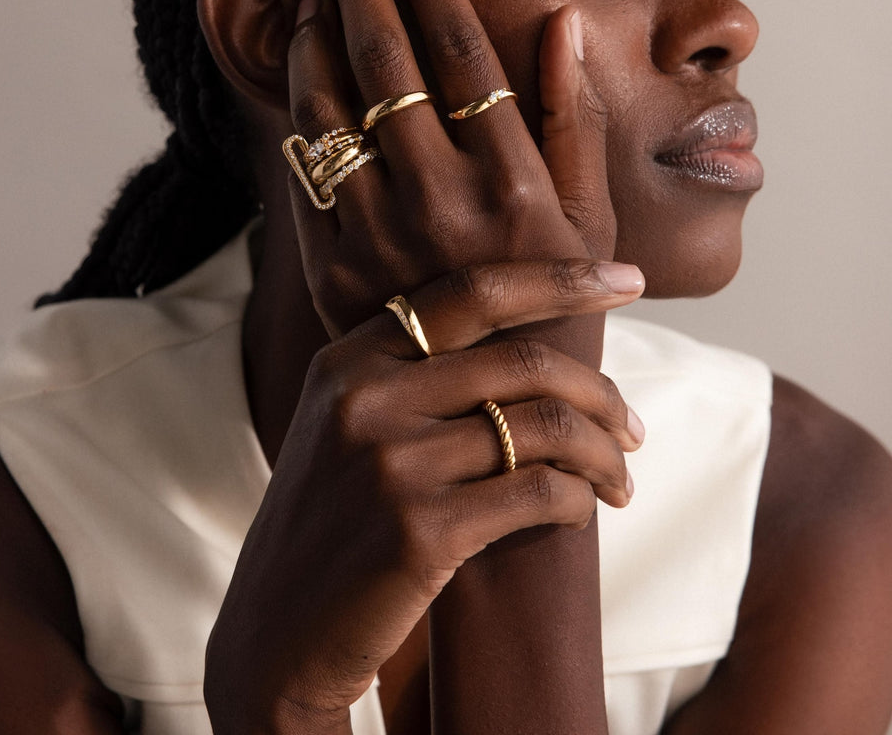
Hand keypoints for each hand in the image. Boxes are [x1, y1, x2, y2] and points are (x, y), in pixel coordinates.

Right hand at [204, 260, 641, 732]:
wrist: (277, 632)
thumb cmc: (334, 524)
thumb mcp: (348, 428)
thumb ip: (414, 378)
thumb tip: (535, 352)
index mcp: (351, 359)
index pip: (471, 291)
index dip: (559, 278)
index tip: (625, 279)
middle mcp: (366, 397)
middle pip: (522, 361)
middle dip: (601, 393)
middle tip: (633, 428)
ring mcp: (390, 462)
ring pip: (544, 426)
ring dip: (604, 453)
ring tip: (620, 481)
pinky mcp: (419, 530)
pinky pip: (539, 492)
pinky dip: (579, 499)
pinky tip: (581, 510)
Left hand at [285, 0, 616, 336]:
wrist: (491, 422)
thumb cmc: (558, 317)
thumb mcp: (589, 223)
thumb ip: (574, 121)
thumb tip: (564, 22)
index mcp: (513, 187)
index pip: (465, 57)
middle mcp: (441, 205)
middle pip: (389, 70)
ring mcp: (378, 241)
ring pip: (331, 115)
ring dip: (315, 46)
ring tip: (313, 1)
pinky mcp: (331, 274)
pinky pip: (304, 178)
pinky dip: (297, 121)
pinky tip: (300, 81)